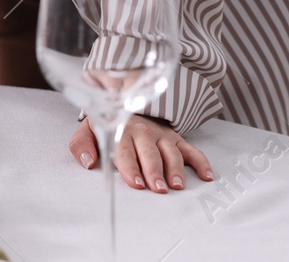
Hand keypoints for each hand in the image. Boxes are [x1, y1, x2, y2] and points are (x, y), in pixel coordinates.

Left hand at [69, 113, 213, 192]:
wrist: (124, 101)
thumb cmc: (106, 124)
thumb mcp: (87, 130)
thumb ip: (81, 145)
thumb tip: (88, 162)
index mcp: (121, 131)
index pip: (125, 151)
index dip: (131, 167)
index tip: (137, 183)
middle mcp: (143, 132)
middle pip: (150, 153)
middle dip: (155, 171)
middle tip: (159, 188)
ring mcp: (162, 135)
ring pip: (171, 152)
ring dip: (176, 169)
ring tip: (178, 185)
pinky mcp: (175, 138)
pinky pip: (191, 149)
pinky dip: (201, 162)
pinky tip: (207, 176)